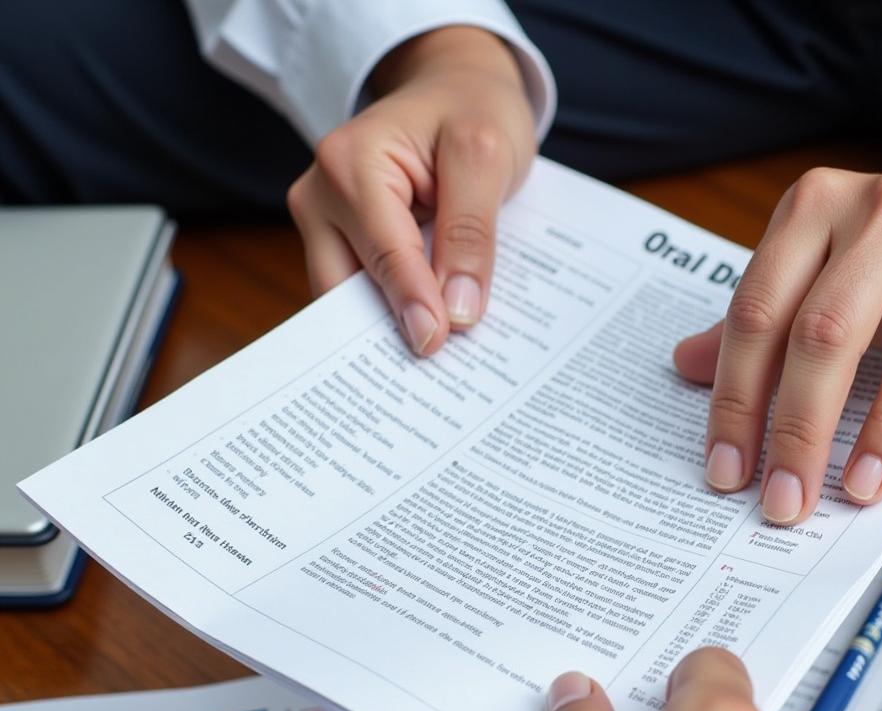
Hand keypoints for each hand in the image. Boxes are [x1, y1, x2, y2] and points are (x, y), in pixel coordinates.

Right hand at [286, 27, 535, 354]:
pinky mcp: (342, 243)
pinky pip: (363, 290)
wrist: (457, 87)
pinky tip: (428, 336)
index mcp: (349, 165)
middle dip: (389, 330)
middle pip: (346, 289)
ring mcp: (325, 223)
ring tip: (433, 369)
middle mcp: (320, 196)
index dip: (412, 305)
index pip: (383, 255)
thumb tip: (456, 313)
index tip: (437, 346)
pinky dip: (394, 314)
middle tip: (432, 378)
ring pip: (349, 300)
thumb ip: (470, 231)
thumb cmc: (470, 109)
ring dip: (390, 329)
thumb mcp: (485, 155)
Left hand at [675, 168, 881, 523]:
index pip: (752, 313)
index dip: (732, 399)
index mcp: (807, 210)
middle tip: (771, 497)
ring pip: (856, 344)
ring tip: (811, 495)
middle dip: (779, 427)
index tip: (723, 465)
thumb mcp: (819, 282)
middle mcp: (863, 211)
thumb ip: (759, 322)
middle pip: (800, 331)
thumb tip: (686, 364)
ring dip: (827, 435)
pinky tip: (871, 475)